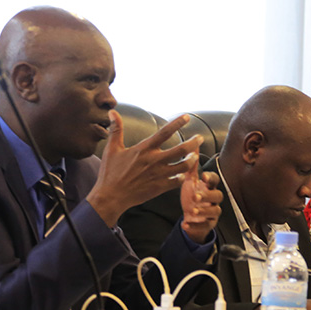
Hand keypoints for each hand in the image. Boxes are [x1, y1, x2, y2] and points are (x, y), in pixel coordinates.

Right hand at [87, 111, 201, 226]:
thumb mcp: (112, 149)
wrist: (111, 197)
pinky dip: (183, 177)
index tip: (187, 117)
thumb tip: (112, 112)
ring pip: (183, 166)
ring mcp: (159, 175)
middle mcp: (154, 161)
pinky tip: (184, 174)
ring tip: (195, 156)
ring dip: (192, 160)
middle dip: (193, 142)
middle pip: (181, 150)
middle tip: (200, 138)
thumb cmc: (110, 173)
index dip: (177, 123)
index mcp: (144, 149)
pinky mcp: (160, 188)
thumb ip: (116, 129)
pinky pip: (177, 181)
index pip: (164, 132)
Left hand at [179, 168, 222, 243]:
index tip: (203, 176)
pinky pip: (205, 226)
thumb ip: (191, 165)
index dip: (211, 178)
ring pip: (215, 211)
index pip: (215, 180)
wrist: (191, 216)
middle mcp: (213, 199)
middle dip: (207, 196)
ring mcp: (212, 212)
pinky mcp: (208, 224)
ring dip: (204, 211)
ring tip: (193, 211)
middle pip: (218, 195)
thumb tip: (193, 145)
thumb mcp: (190, 181)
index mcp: (209, 186)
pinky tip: (185, 224)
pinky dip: (195, 226)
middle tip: (196, 196)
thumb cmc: (192, 195)